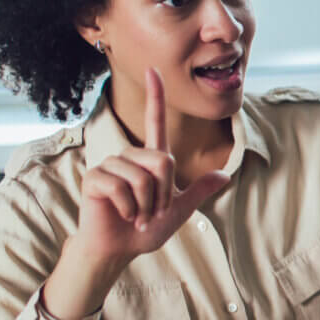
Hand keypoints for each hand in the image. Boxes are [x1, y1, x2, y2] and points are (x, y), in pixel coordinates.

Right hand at [75, 68, 228, 263]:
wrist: (119, 249)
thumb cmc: (145, 230)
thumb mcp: (180, 211)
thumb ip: (199, 191)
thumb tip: (224, 175)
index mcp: (150, 160)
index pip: (155, 122)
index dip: (155, 96)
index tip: (154, 70)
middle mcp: (130, 157)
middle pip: (163, 161)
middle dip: (165, 193)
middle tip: (153, 212)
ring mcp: (110, 166)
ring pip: (143, 176)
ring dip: (147, 204)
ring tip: (137, 216)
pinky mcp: (95, 178)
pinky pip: (122, 187)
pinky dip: (130, 208)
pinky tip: (124, 215)